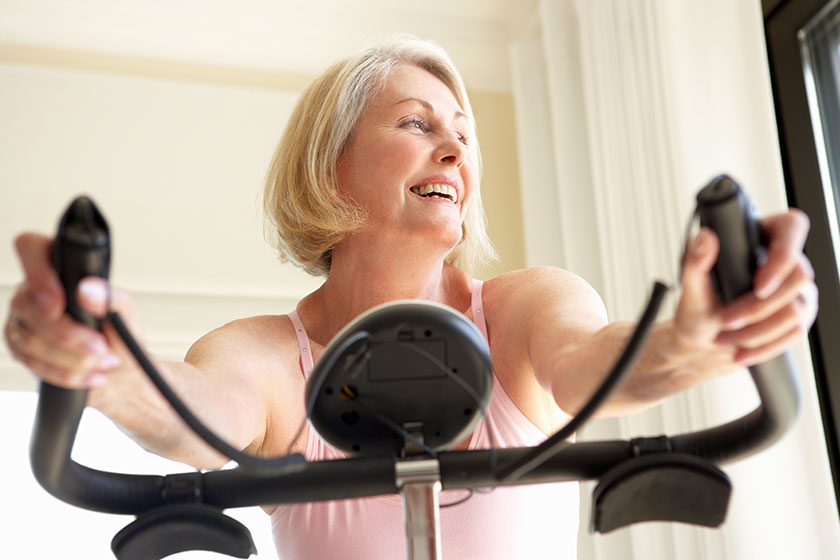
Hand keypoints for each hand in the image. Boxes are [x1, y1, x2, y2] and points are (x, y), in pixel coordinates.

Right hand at [4, 232, 138, 388]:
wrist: (121, 370)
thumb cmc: (120, 334)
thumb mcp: (126, 314)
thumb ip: (110, 298)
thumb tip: (87, 289)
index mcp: (59, 265)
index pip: (30, 248)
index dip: (39, 275)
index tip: (59, 306)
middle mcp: (34, 288)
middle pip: (28, 305)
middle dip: (69, 335)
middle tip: (102, 347)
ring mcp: (23, 317)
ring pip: (29, 339)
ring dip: (72, 358)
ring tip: (103, 361)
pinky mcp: (19, 345)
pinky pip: (31, 362)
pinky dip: (65, 373)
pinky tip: (89, 374)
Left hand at [675, 209, 817, 368]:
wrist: (703, 343)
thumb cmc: (697, 310)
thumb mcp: (690, 287)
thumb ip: (694, 262)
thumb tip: (704, 237)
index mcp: (758, 238)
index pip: (791, 227)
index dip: (782, 257)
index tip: (758, 288)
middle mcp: (783, 260)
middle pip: (798, 277)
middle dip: (757, 308)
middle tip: (726, 320)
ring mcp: (796, 288)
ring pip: (795, 310)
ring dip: (754, 332)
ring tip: (725, 335)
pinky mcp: (800, 314)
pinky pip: (795, 332)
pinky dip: (762, 346)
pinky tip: (740, 350)